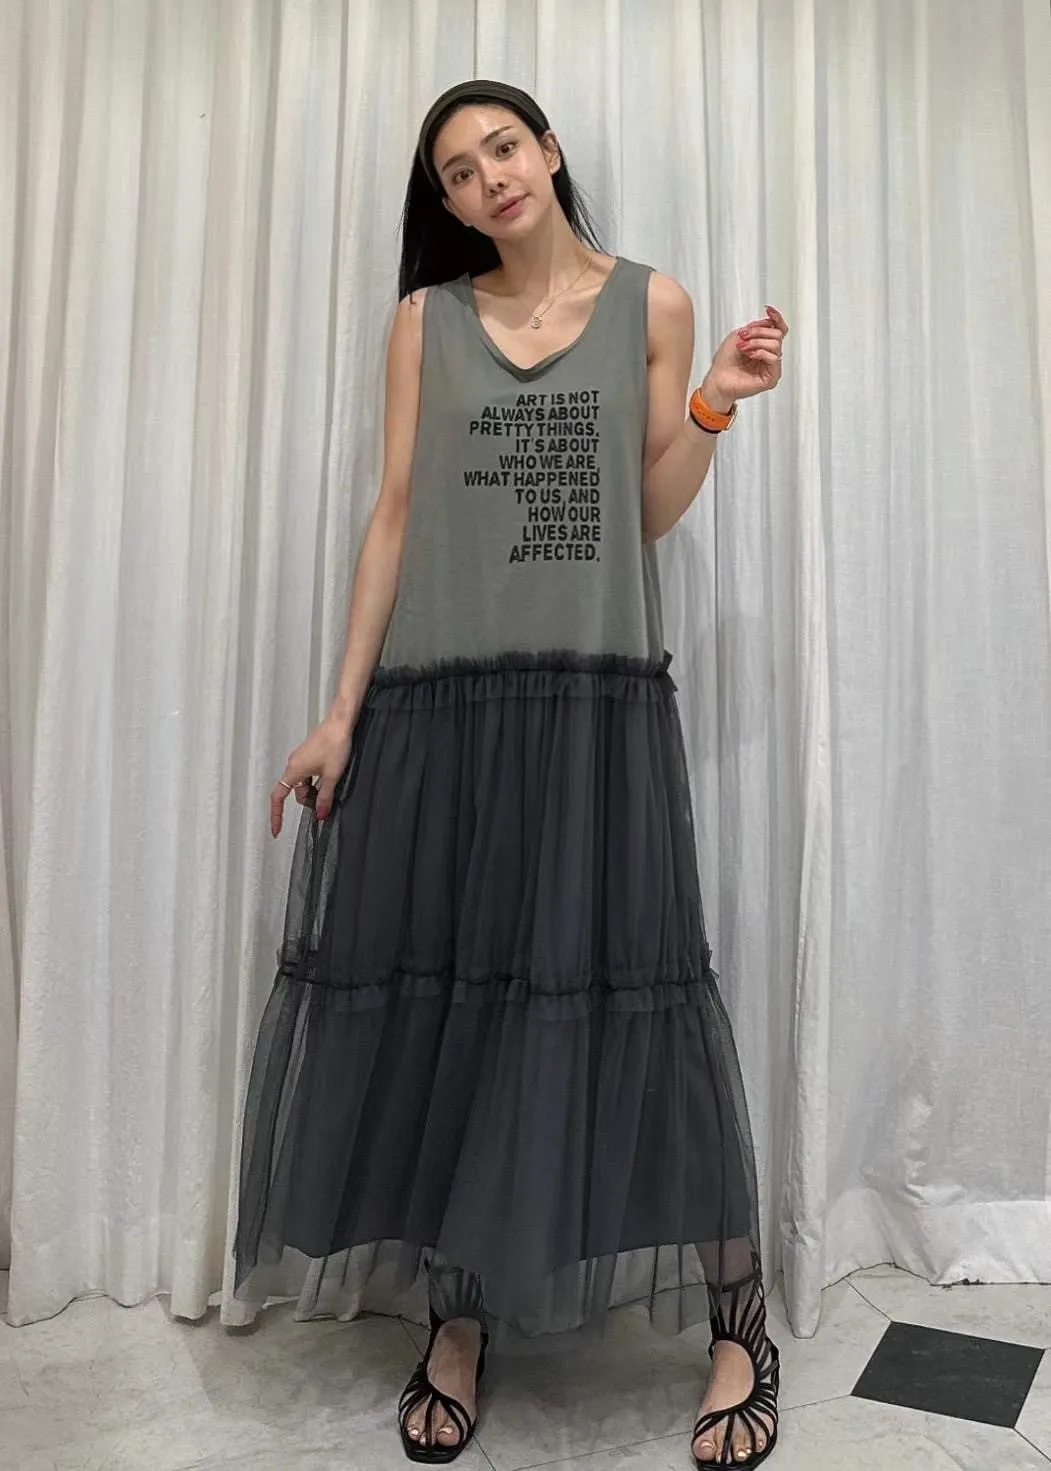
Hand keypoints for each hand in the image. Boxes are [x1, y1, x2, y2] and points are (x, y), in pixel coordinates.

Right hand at [269, 711, 354, 836]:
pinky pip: (308, 774)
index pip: (278, 798)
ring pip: (303, 783)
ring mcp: (301, 759)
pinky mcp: (309, 754)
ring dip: (315, 790)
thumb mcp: (332, 776)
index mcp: (294, 771)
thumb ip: (325, 797)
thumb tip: (321, 815)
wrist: (340, 722)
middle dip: (309, 801)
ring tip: (333, 785)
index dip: (276, 815)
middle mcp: (293, 764)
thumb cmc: (335, 744)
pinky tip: (331, 777)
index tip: (276, 830)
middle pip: (296, 792)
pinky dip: (317, 781)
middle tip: (327, 803)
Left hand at [704, 305, 788, 406]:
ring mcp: (772, 367)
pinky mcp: (772, 377)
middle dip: (758, 332)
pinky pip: (774, 358)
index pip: (779, 329)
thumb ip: (756, 327)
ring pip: (776, 344)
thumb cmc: (724, 361)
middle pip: (777, 334)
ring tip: (743, 347)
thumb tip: (769, 322)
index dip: (776, 318)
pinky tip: (749, 355)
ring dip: (757, 342)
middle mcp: (769, 355)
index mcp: (763, 345)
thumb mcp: (738, 335)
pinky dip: (760, 353)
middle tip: (743, 336)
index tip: (768, 309)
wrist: (717, 378)